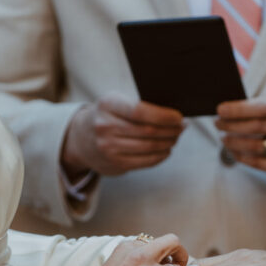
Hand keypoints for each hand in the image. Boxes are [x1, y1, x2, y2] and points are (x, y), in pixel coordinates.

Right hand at [62, 94, 184, 176]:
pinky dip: (160, 156)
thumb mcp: (116, 103)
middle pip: (147, 131)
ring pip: (148, 147)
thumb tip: (174, 116)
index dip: (163, 116)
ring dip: (168, 143)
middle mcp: (105, 126)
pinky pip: (145, 161)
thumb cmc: (110, 115)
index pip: (139, 111)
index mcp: (107, 104)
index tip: (179, 117)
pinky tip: (167, 150)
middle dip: (171, 130)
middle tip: (182, 127)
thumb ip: (138, 106)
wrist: (82, 138)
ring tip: (176, 137)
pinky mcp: (114, 163)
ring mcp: (108, 147)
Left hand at [216, 95, 265, 179]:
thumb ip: (263, 106)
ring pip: (256, 146)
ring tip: (224, 138)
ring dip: (234, 142)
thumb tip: (228, 110)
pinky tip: (235, 152)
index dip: (239, 109)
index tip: (220, 110)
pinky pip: (260, 163)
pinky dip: (243, 157)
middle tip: (218, 124)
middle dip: (232, 125)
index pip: (263, 107)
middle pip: (257, 127)